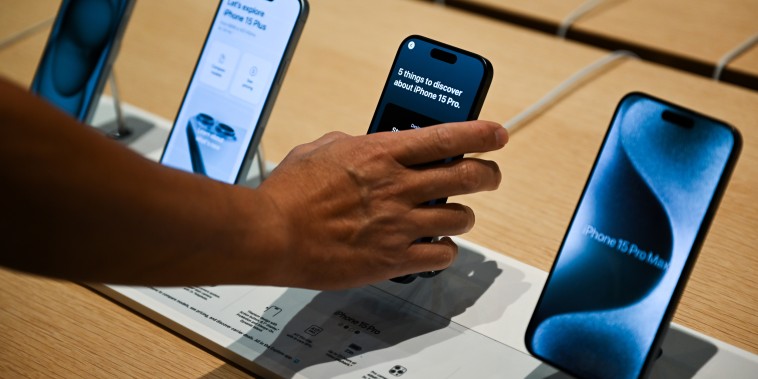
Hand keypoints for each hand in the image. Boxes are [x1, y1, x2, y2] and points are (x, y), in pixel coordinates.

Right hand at [257, 120, 506, 288]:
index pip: (448, 137)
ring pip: (461, 218)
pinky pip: (442, 255)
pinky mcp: (393, 259)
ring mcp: (399, 225)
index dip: (482, 134)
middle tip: (487, 176)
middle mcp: (398, 187)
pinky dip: (445, 250)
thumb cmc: (289, 194)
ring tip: (453, 215)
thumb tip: (370, 143)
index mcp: (382, 154)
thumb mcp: (321, 150)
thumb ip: (354, 144)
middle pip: (468, 177)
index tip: (497, 135)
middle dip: (487, 175)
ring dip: (463, 215)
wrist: (272, 236)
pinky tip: (435, 246)